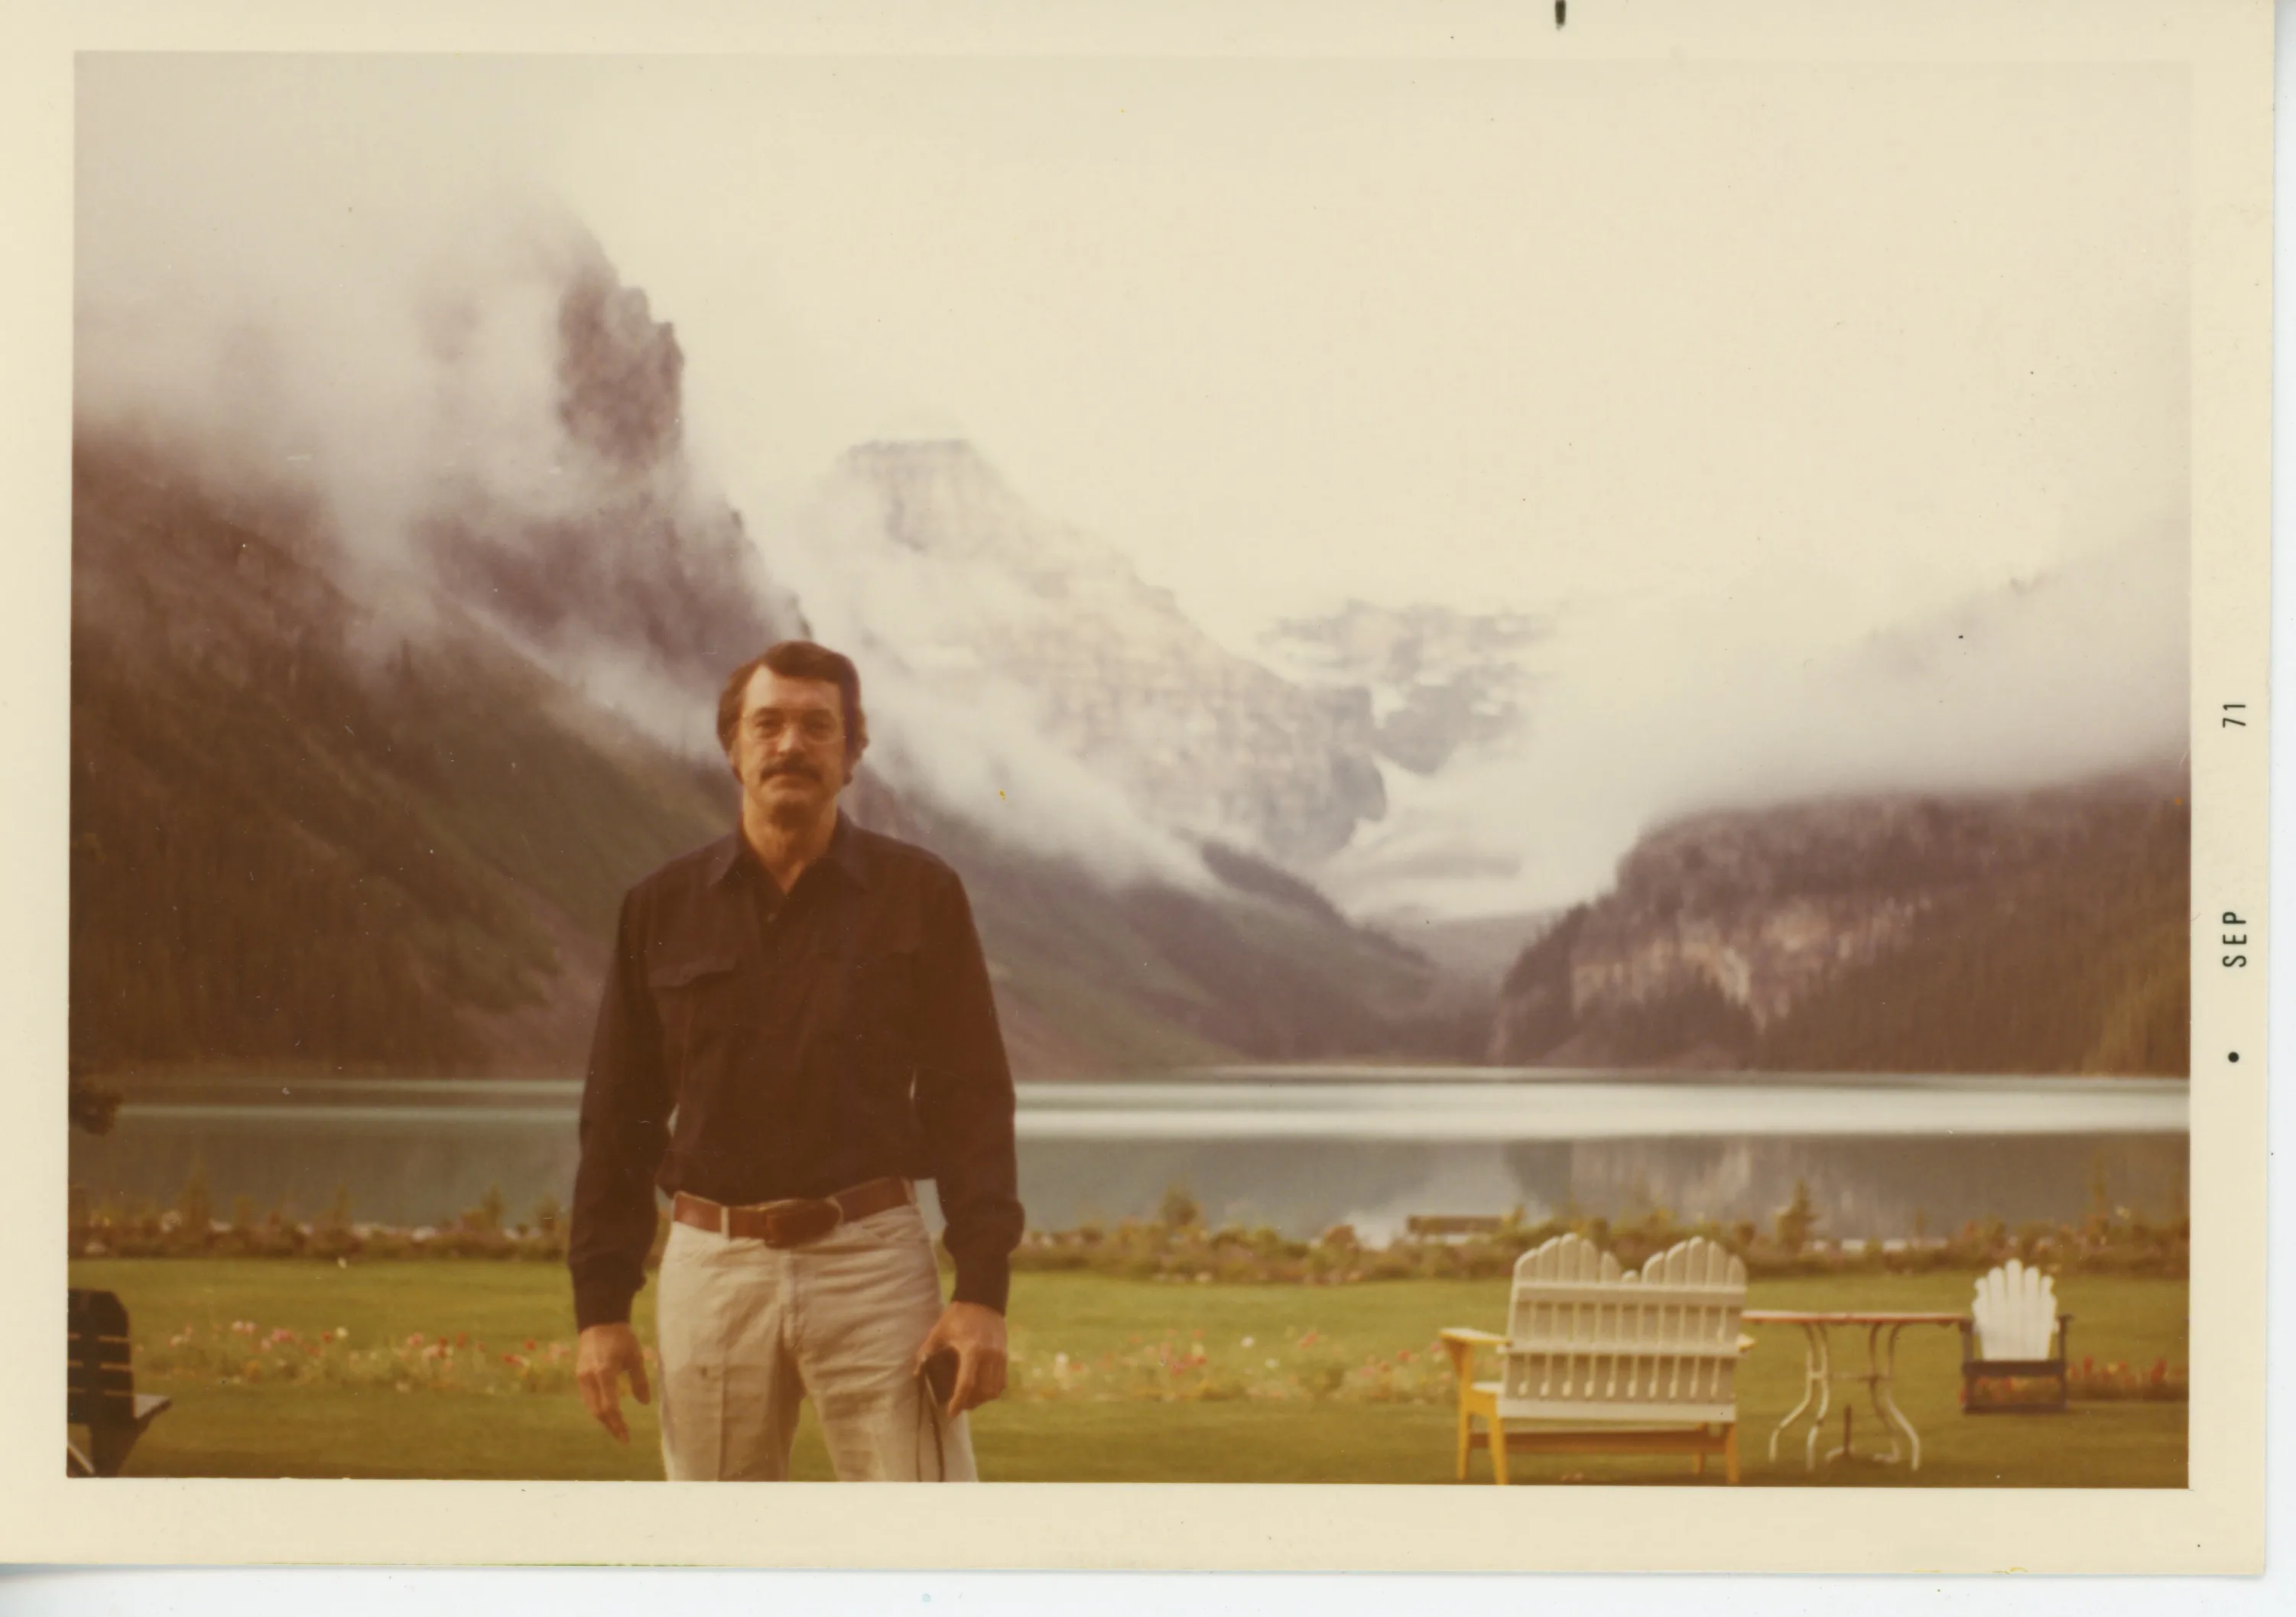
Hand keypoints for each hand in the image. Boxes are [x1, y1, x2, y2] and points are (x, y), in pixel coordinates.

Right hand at [576, 1322, 651, 1442]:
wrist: (599, 1321)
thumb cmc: (621, 1337)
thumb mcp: (635, 1357)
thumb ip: (640, 1380)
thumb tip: (645, 1403)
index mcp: (604, 1373)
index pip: (609, 1406)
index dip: (617, 1423)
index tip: (626, 1437)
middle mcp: (589, 1378)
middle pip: (597, 1410)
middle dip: (610, 1426)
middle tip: (623, 1437)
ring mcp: (581, 1377)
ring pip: (590, 1406)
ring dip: (603, 1419)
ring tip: (617, 1428)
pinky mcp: (579, 1375)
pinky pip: (588, 1398)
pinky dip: (597, 1408)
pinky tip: (608, 1413)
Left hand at [910, 1301, 1006, 1416]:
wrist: (983, 1299)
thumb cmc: (958, 1316)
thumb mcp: (939, 1331)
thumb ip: (926, 1352)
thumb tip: (916, 1374)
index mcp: (972, 1350)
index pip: (967, 1384)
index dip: (958, 1401)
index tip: (950, 1412)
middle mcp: (989, 1356)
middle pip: (983, 1392)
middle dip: (970, 1403)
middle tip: (957, 1406)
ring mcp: (1000, 1357)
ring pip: (994, 1390)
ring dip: (982, 1399)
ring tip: (969, 1399)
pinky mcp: (1005, 1356)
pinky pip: (1001, 1382)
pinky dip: (992, 1391)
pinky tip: (981, 1389)